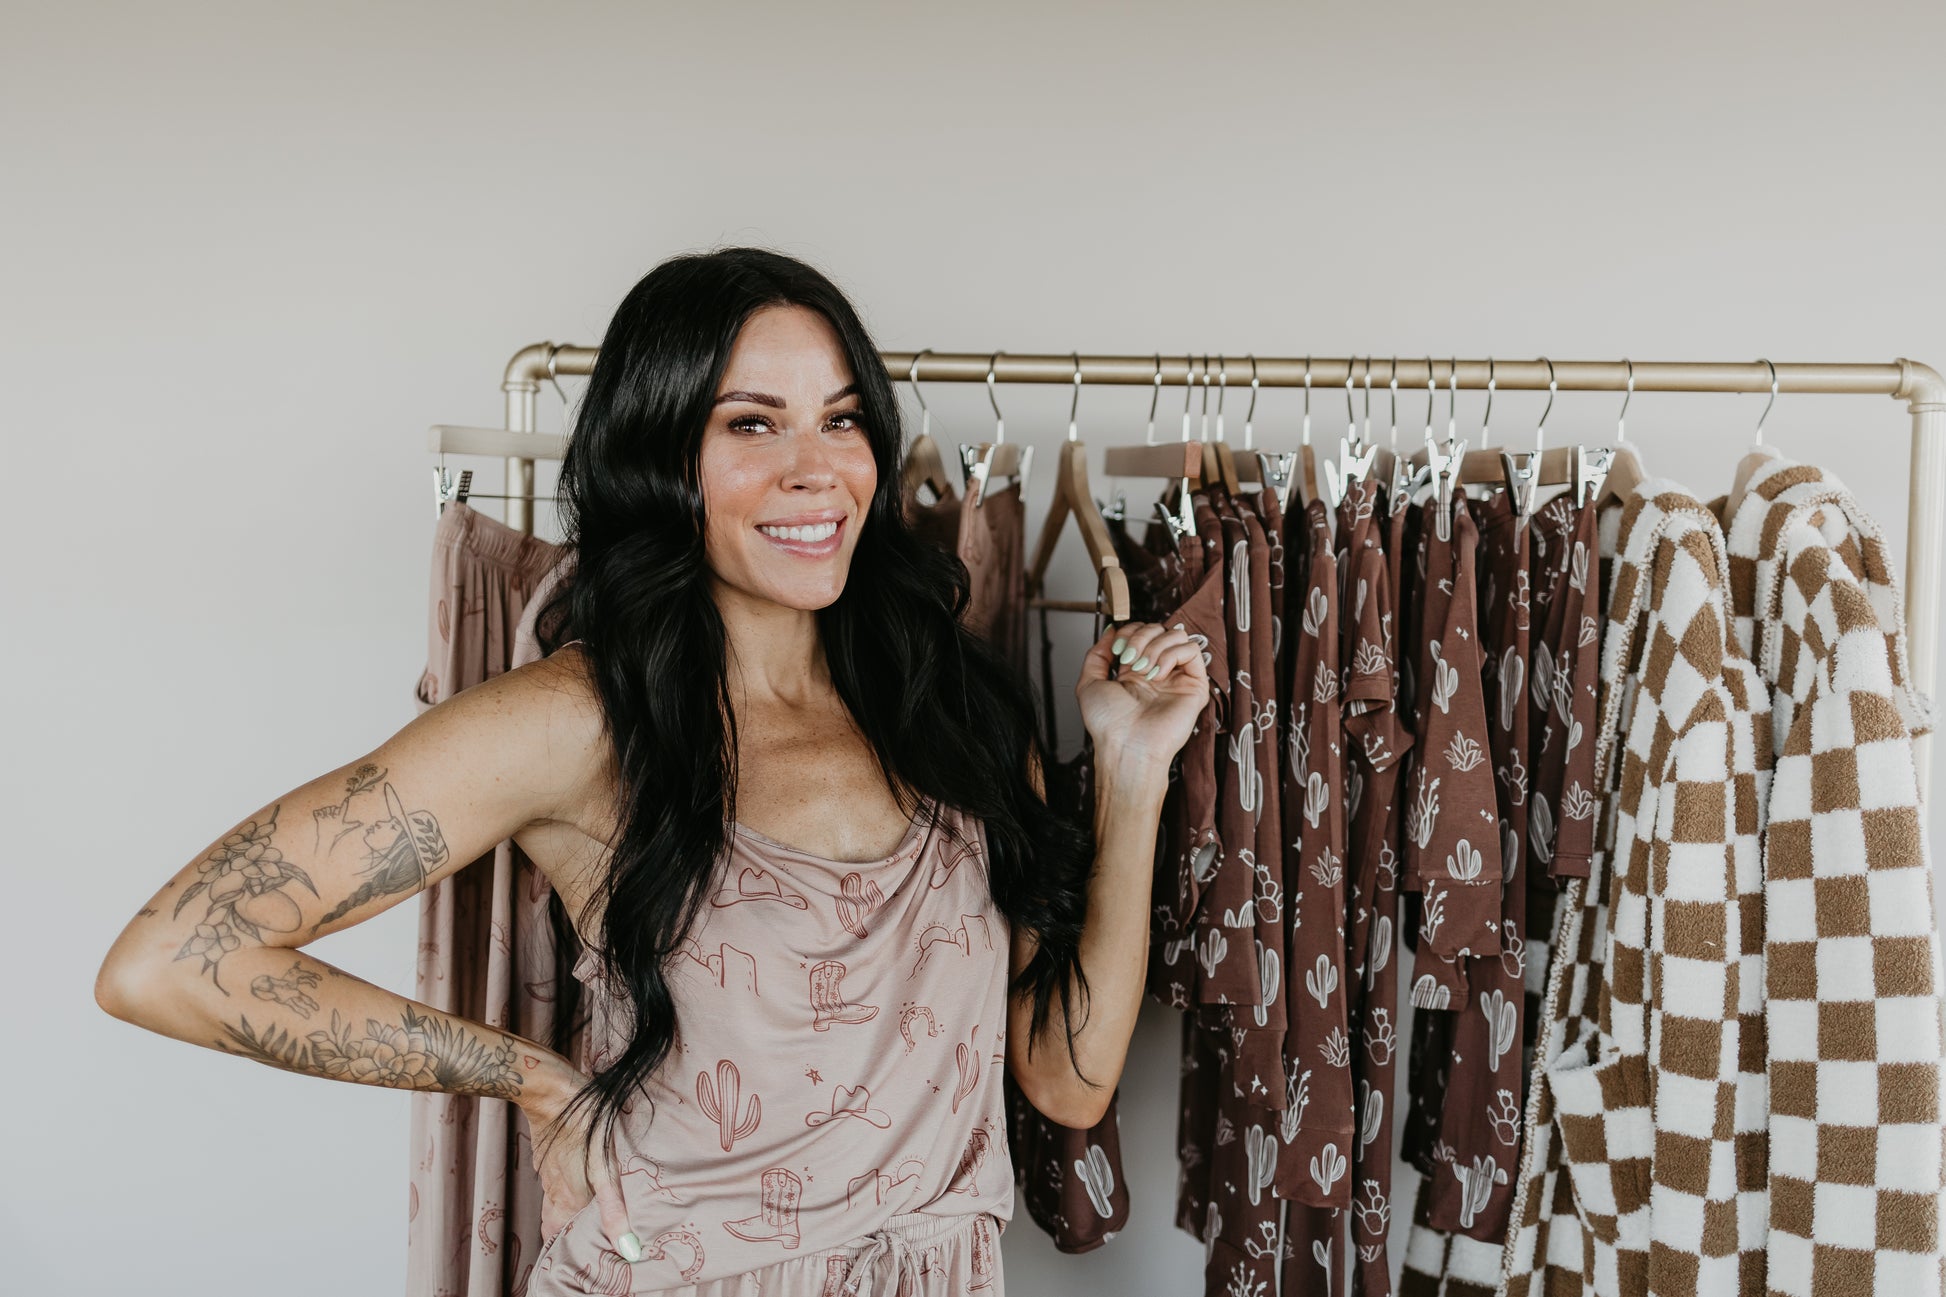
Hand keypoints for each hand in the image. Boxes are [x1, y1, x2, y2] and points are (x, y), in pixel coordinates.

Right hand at [525, 1075, 643, 1261]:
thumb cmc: (582, 1121)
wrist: (549, 1086)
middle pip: (553, 1222)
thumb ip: (613, 1207)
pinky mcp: (548, 1151)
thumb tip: (628, 1248)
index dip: (567, 1250)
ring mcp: (547, 1168)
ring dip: (565, 1212)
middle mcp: (553, 1187)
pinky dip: (564, 1188)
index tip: (582, 1258)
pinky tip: (579, 1179)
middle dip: (565, 1236)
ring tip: (586, 1217)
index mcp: (565, 1197)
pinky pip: (553, 1179)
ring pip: (553, 1200)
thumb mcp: (603, 1165)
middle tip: (583, 1243)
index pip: (558, 1237)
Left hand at [1075, 620, 1209, 769]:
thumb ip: (1097, 654)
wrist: (1125, 745)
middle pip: (1159, 629)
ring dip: (1155, 647)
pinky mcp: (1194, 686)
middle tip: (1129, 660)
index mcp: (1135, 671)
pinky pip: (1192, 650)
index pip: (1141, 631)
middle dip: (1140, 638)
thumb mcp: (1089, 683)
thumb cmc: (1108, 724)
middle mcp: (1157, 672)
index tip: (1116, 651)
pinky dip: (1172, 655)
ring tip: (1144, 670)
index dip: (1129, 632)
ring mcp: (1176, 678)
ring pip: (1177, 635)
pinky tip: (1158, 674)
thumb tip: (1111, 630)